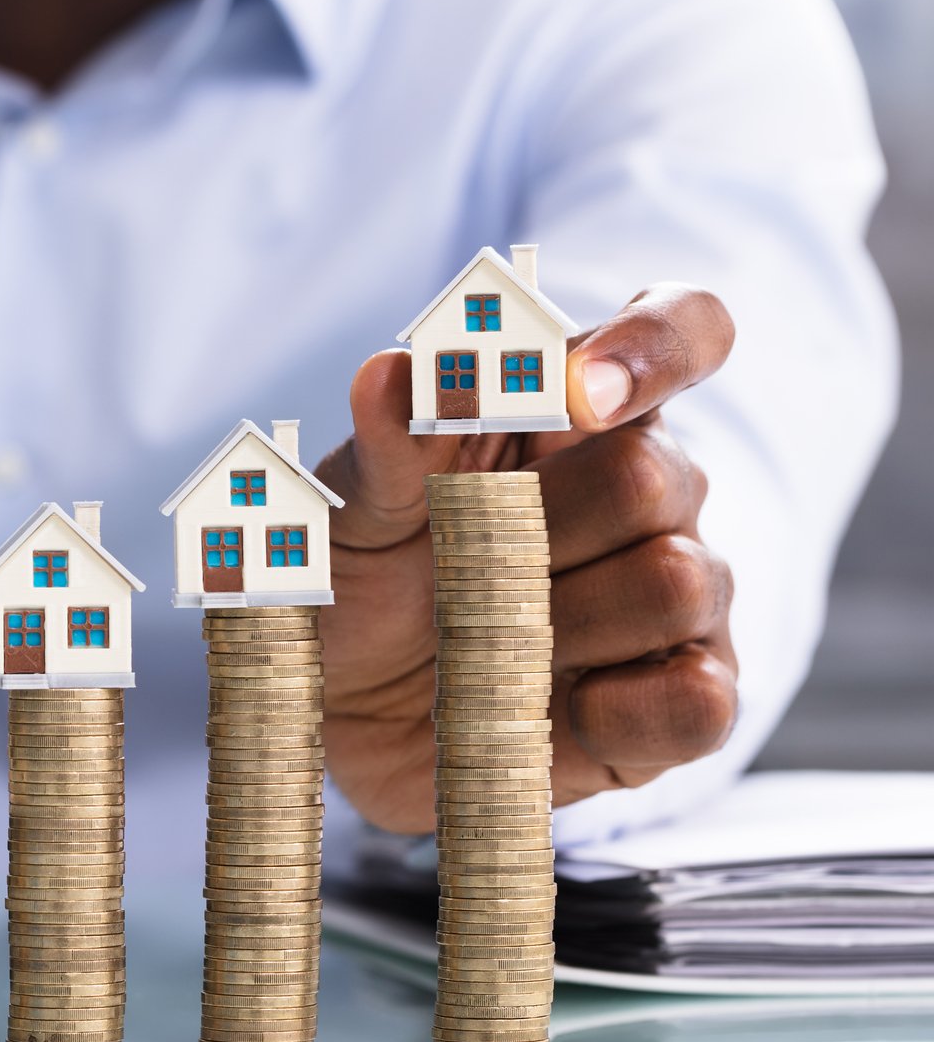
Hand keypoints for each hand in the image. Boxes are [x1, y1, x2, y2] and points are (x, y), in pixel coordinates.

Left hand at [315, 284, 739, 831]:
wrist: (340, 709)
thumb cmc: (356, 580)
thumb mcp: (346, 511)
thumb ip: (383, 448)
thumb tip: (395, 373)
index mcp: (572, 411)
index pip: (681, 330)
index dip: (653, 346)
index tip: (576, 390)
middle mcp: (650, 491)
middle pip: (650, 476)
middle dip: (534, 533)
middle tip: (453, 571)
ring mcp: (679, 596)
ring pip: (680, 585)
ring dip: (554, 626)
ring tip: (480, 644)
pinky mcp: (681, 701)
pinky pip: (701, 702)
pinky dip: (616, 711)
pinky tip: (550, 707)